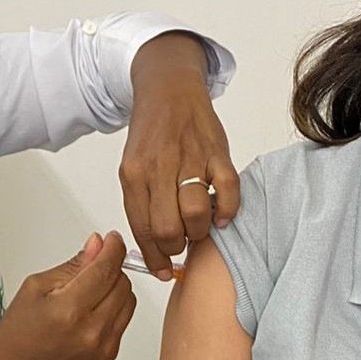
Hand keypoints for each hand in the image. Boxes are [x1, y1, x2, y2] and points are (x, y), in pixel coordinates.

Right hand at [0, 231, 135, 359]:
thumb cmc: (18, 334)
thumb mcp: (35, 287)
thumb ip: (72, 266)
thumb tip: (96, 246)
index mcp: (69, 309)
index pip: (106, 269)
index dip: (114, 249)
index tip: (112, 240)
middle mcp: (91, 329)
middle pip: (122, 283)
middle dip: (111, 268)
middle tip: (93, 266)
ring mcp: (103, 344)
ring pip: (129, 300)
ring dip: (115, 288)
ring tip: (91, 290)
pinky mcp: (109, 354)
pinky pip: (125, 319)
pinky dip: (114, 308)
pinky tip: (93, 310)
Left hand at [122, 32, 239, 279]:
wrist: (168, 89)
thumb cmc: (153, 135)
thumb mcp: (134, 166)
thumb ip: (142, 203)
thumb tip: (154, 247)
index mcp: (134, 174)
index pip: (142, 228)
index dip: (154, 256)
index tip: (163, 270)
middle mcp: (159, 167)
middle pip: (167, 228)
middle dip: (176, 247)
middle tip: (181, 244)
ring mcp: (190, 159)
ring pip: (195, 214)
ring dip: (199, 231)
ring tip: (199, 227)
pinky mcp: (217, 152)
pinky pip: (227, 191)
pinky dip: (227, 210)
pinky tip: (222, 215)